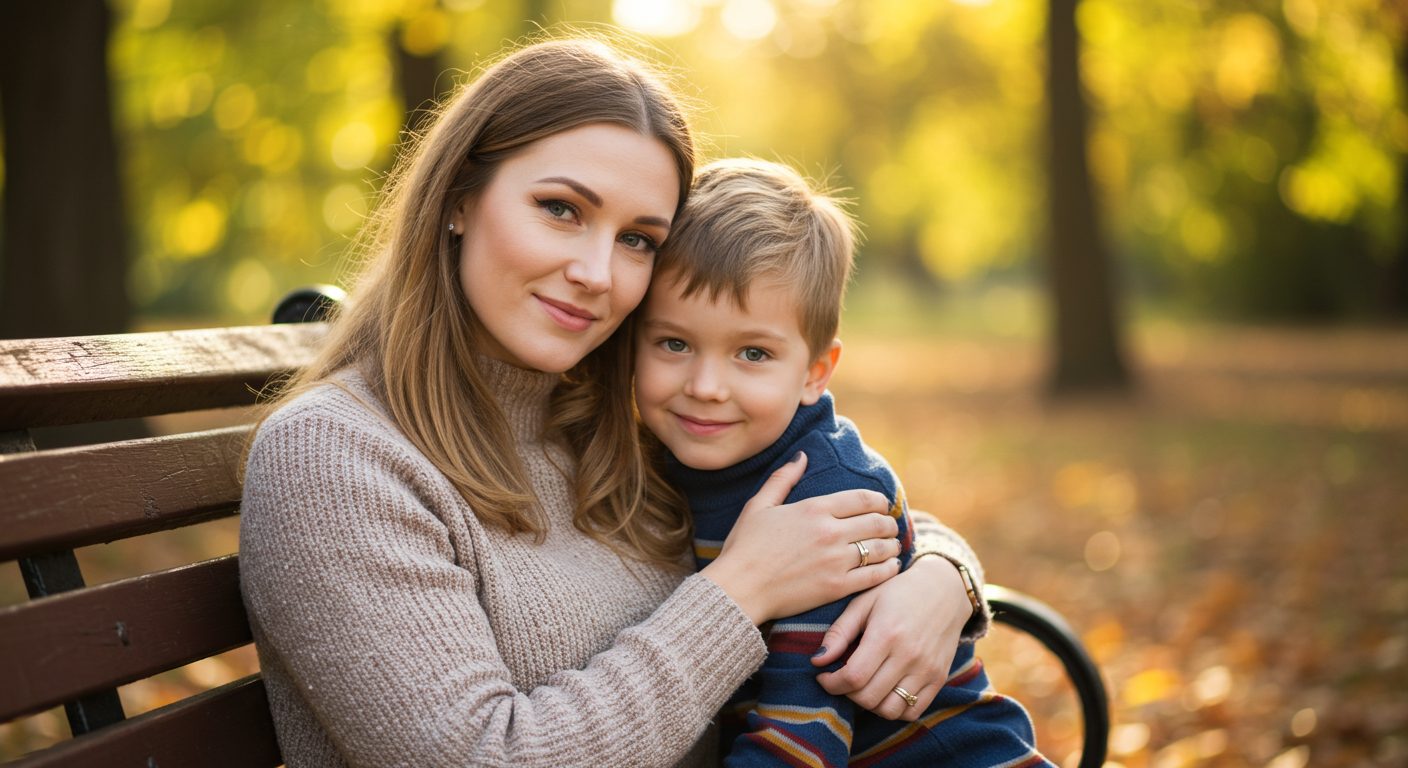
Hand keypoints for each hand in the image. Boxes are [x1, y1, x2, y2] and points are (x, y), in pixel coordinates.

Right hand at [700, 451, 901, 623]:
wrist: (739, 589)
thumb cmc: (745, 547)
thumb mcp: (759, 506)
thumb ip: (783, 479)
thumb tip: (802, 455)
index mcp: (814, 509)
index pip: (863, 499)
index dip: (880, 501)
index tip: (883, 505)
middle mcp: (830, 532)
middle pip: (877, 522)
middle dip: (889, 523)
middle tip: (891, 526)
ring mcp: (836, 561)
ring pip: (880, 548)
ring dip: (892, 545)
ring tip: (893, 546)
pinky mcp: (837, 587)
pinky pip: (875, 576)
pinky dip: (889, 570)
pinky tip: (891, 567)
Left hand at [811, 554, 970, 720]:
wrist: (944, 589)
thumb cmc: (897, 592)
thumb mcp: (863, 602)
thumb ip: (839, 632)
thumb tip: (817, 661)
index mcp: (886, 634)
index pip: (853, 677)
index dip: (832, 684)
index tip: (824, 676)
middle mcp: (909, 655)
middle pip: (869, 698)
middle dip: (847, 694)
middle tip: (843, 680)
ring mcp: (926, 670)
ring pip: (890, 710)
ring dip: (870, 704)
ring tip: (864, 686)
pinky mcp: (939, 679)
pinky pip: (912, 711)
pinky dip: (894, 710)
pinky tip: (885, 692)